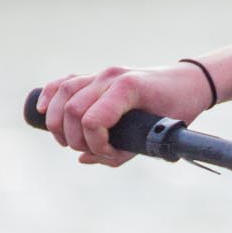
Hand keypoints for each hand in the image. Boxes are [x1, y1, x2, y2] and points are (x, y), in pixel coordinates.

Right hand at [35, 64, 214, 166]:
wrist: (189, 82)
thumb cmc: (177, 107)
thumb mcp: (158, 133)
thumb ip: (122, 151)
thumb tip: (85, 159)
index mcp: (128, 88)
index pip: (93, 119)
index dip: (95, 144)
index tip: (108, 154)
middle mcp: (110, 76)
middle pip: (72, 109)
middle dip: (75, 138)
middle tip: (88, 151)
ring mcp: (101, 73)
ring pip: (63, 93)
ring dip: (58, 122)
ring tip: (68, 141)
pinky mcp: (96, 76)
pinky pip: (64, 82)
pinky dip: (49, 96)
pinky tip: (42, 111)